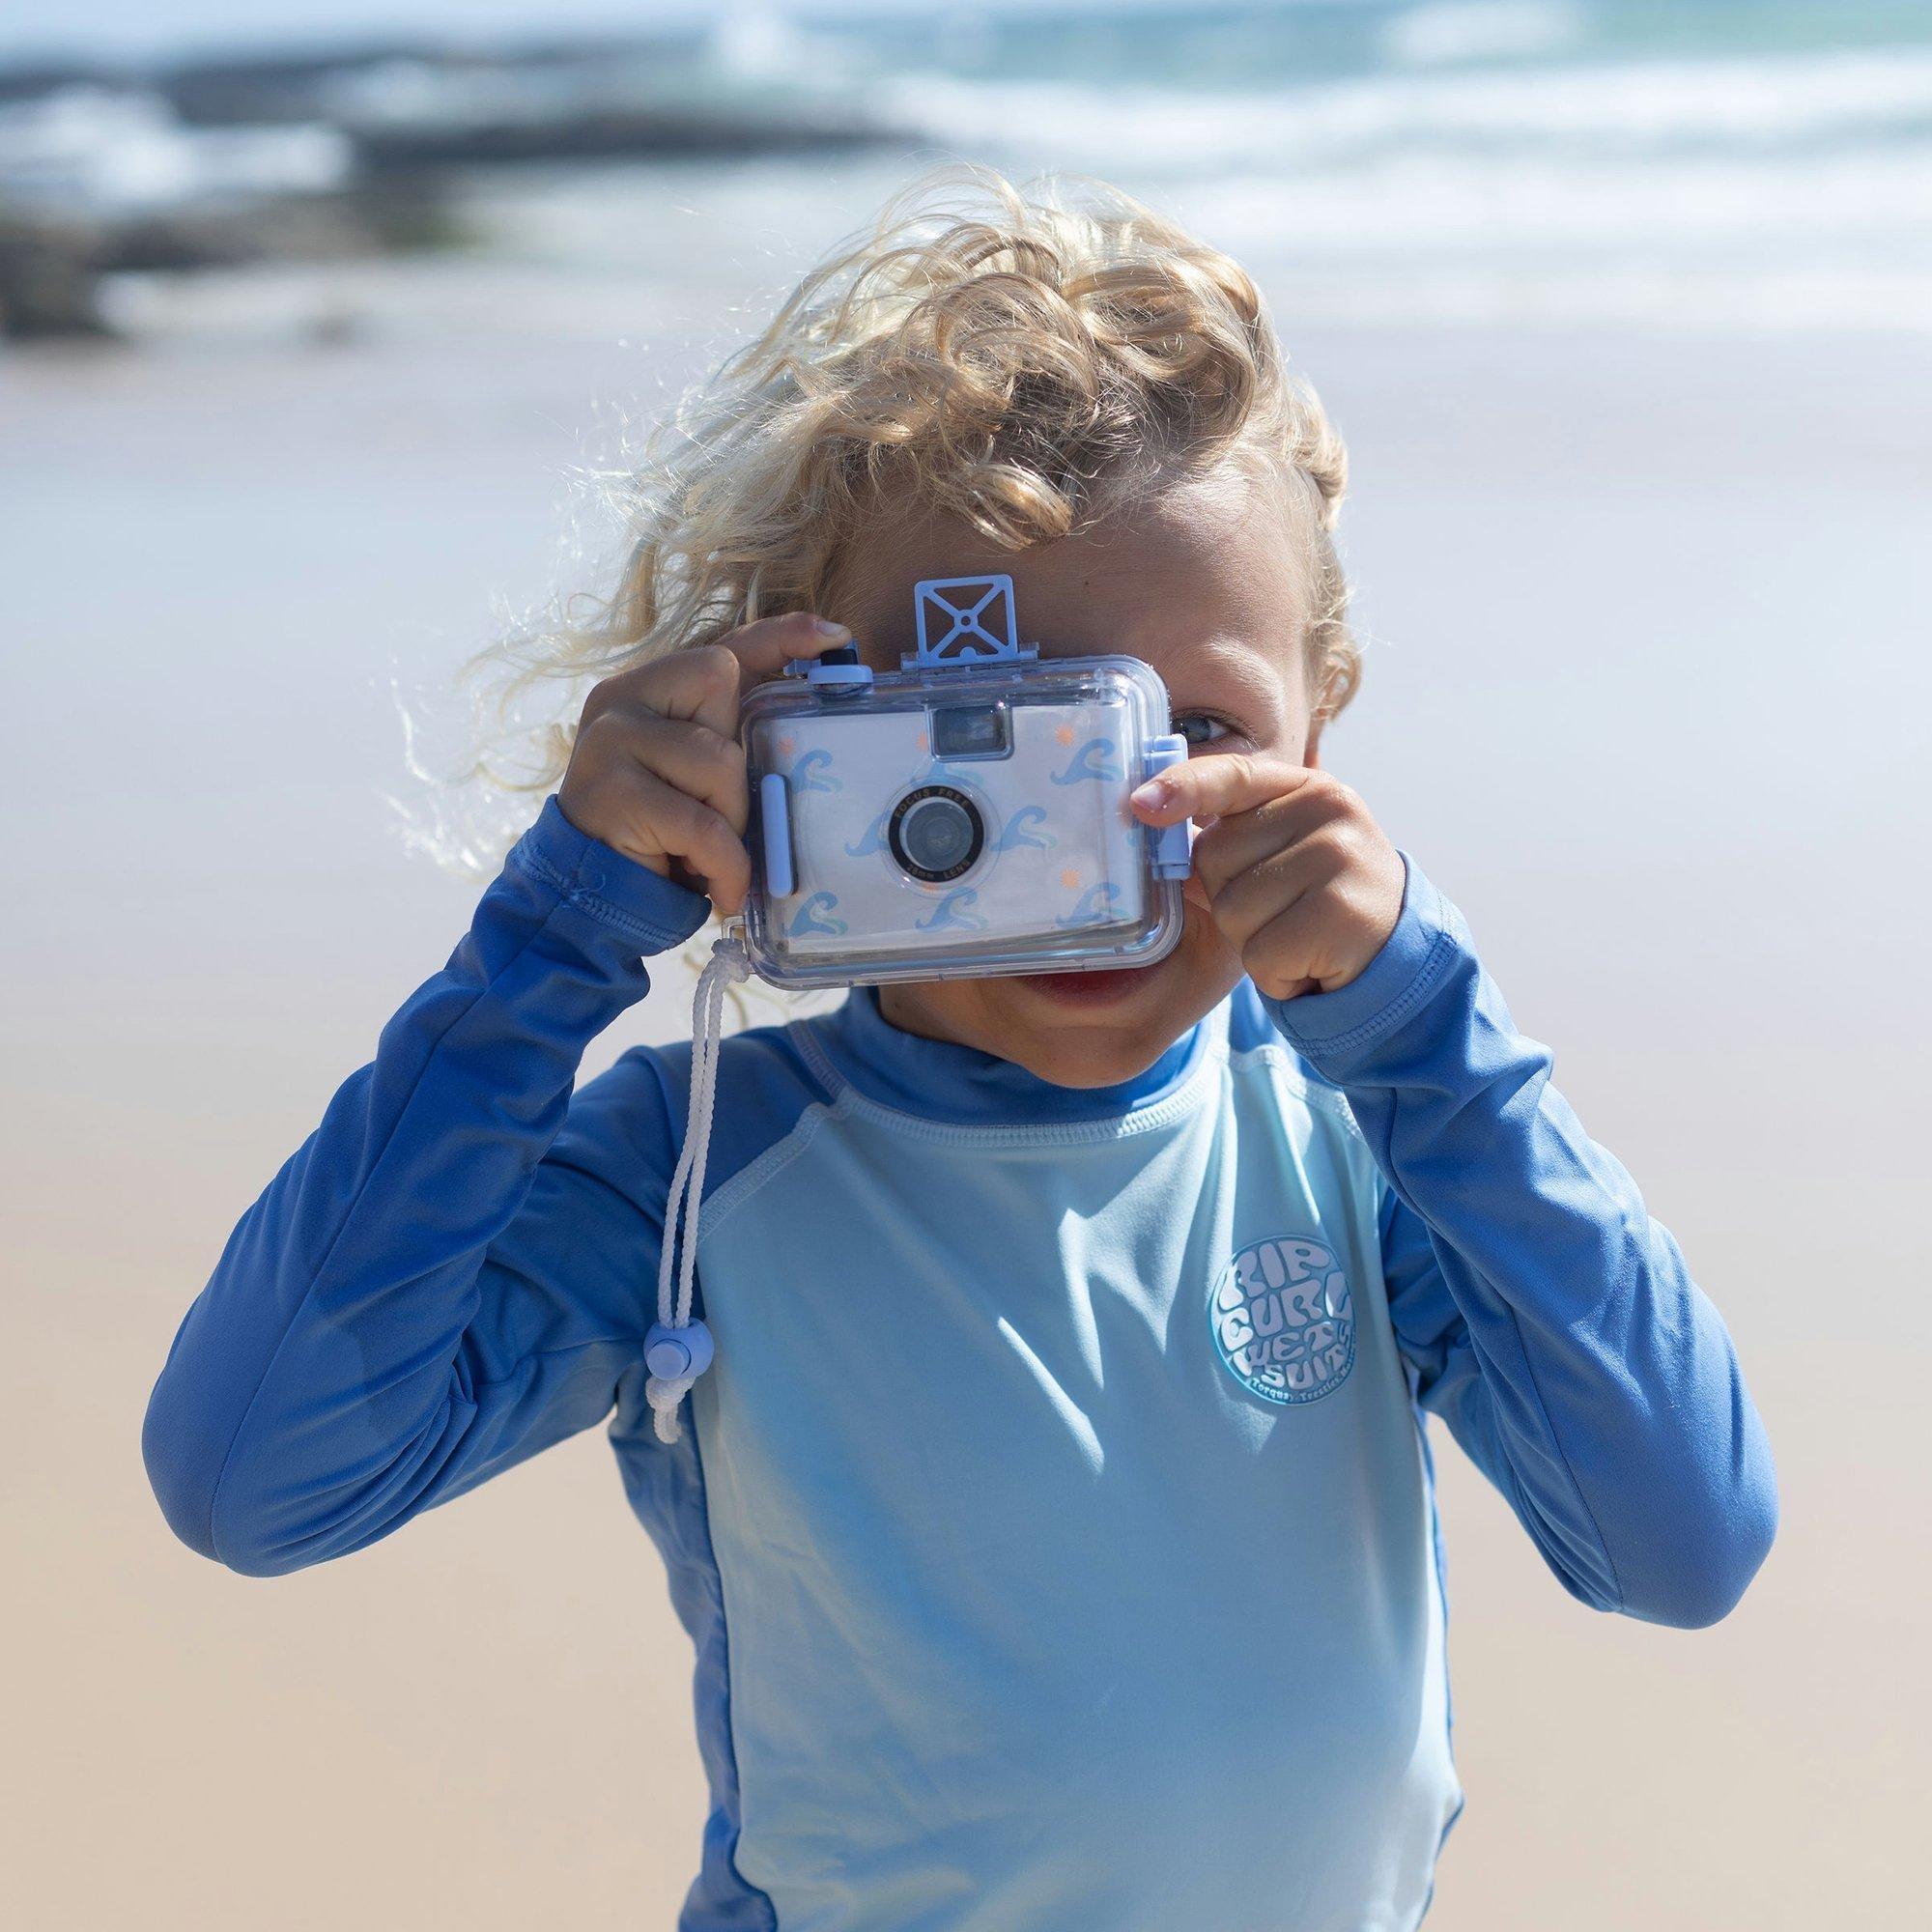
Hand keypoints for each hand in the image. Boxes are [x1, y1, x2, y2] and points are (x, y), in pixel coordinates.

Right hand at [557, 611, 851, 914]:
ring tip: (708, 857)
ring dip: (730, 820)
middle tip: (718, 815)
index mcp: (648, 688)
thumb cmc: (661, 839)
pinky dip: (725, 865)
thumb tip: (812, 721)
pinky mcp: (611, 791)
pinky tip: (721, 890)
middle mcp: (621, 698)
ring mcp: (610, 739)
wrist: (589, 897)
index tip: (834, 636)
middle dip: (739, 763)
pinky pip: (703, 824)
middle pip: (722, 686)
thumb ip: (737, 745)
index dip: (781, 637)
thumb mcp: (703, 783)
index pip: (724, 648)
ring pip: (719, 759)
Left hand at [1131, 755, 1404, 1000]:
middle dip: (1228, 899)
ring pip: (1231, 912)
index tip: (1140, 804)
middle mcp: (1328, 811)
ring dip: (1251, 942)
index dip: (1182, 788)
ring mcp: (1338, 859)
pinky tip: (1308, 962)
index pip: (1231, 776)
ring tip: (1297, 936)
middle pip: (1213, 859)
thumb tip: (1159, 827)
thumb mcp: (1281, 855)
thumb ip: (1229, 840)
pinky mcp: (1342, 915)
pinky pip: (1259, 953)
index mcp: (1307, 788)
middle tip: (1281, 911)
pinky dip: (1274, 973)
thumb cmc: (1317, 900)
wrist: (1396, 953)